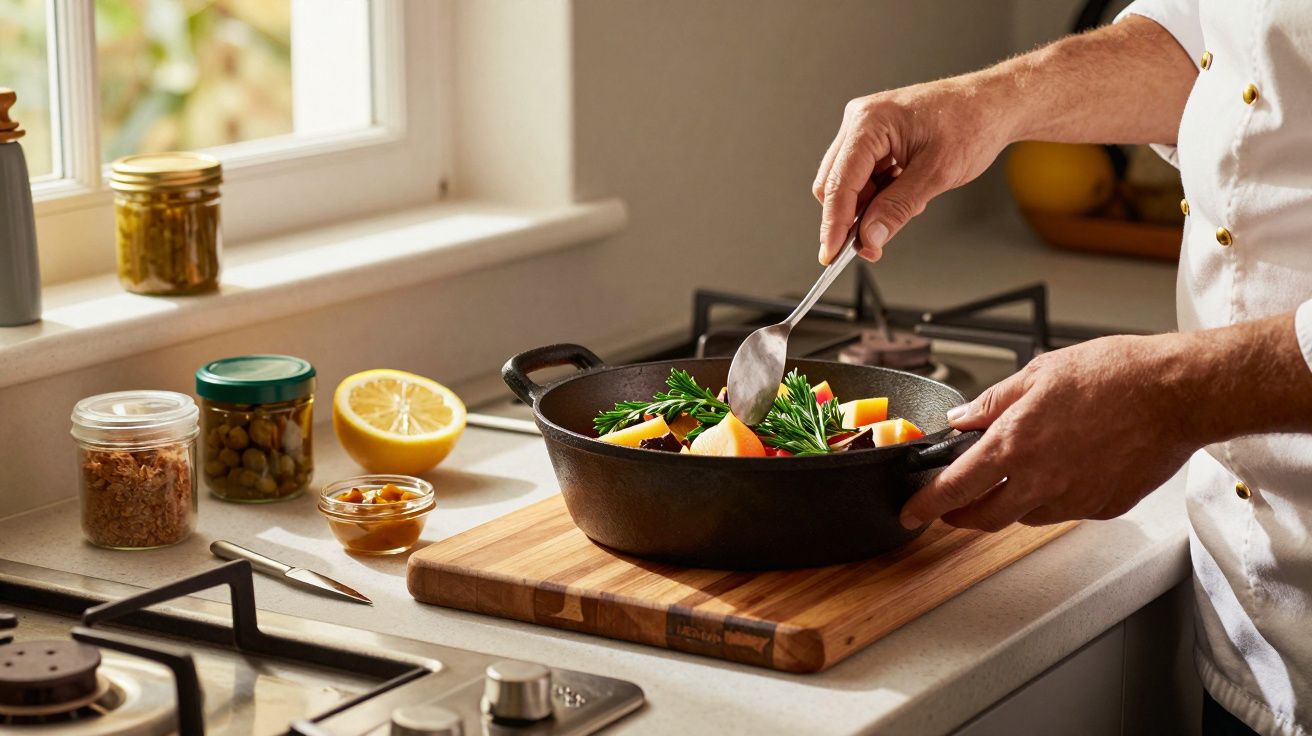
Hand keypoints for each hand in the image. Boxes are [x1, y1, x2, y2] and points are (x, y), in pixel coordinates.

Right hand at [813, 79, 1011, 264]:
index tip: (831, 253)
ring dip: (869, 205)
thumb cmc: (973, 122)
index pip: (838, 182)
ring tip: (908, 203)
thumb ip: (897, 208)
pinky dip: (879, 194)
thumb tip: (869, 237)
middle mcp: (861, 121)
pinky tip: (905, 191)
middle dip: (852, 216)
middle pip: (834, 183)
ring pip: (847, 183)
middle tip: (873, 242)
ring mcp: (866, 128)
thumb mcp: (937, 173)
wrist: (993, 105)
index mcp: (870, 122)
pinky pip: (862, 175)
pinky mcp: (874, 138)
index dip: (833, 223)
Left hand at [898, 334, 1198, 530]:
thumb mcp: (1038, 374)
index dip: (926, 504)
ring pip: (1027, 516)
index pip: (955, 487)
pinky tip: (1066, 471)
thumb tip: (961, 419)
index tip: (911, 512)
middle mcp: (1041, 481)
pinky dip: (1055, 498)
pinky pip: (1068, 511)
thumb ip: (992, 403)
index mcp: (1015, 445)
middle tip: (952, 507)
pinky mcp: (1105, 507)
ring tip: (1017, 476)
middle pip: (985, 518)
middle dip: (961, 516)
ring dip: (1011, 504)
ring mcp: (1075, 499)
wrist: (1177, 392)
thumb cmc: (1114, 375)